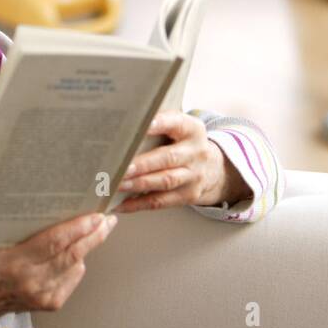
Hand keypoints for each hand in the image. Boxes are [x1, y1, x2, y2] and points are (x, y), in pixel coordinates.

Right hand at [0, 210, 118, 323]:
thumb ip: (23, 228)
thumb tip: (55, 205)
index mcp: (15, 262)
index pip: (55, 242)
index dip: (78, 228)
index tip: (95, 215)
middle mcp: (32, 282)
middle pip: (72, 255)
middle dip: (94, 235)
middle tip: (107, 219)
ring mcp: (43, 296)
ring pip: (76, 266)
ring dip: (88, 247)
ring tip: (98, 229)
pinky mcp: (51, 304)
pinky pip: (72, 277)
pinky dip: (76, 263)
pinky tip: (76, 252)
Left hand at [111, 110, 244, 212]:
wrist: (209, 167)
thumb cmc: (181, 143)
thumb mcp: (177, 128)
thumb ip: (157, 124)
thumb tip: (121, 128)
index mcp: (192, 129)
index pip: (176, 123)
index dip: (160, 123)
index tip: (142, 125)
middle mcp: (196, 152)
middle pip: (168, 158)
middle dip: (143, 164)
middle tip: (122, 167)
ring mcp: (194, 176)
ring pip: (165, 181)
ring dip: (139, 184)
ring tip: (118, 185)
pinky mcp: (189, 195)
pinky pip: (161, 201)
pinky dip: (139, 204)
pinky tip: (121, 204)